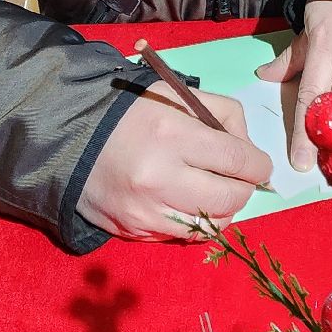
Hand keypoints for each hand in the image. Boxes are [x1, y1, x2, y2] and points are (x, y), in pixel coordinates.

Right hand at [77, 81, 271, 241]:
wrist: (71, 140)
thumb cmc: (131, 114)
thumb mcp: (176, 95)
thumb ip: (221, 113)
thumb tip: (250, 150)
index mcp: (171, 134)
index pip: (237, 161)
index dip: (258, 166)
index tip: (259, 165)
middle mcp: (159, 177)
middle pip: (230, 198)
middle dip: (244, 189)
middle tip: (238, 179)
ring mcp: (146, 210)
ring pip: (212, 225)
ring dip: (224, 210)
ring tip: (214, 191)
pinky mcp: (135, 230)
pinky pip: (185, 235)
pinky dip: (197, 222)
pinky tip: (188, 203)